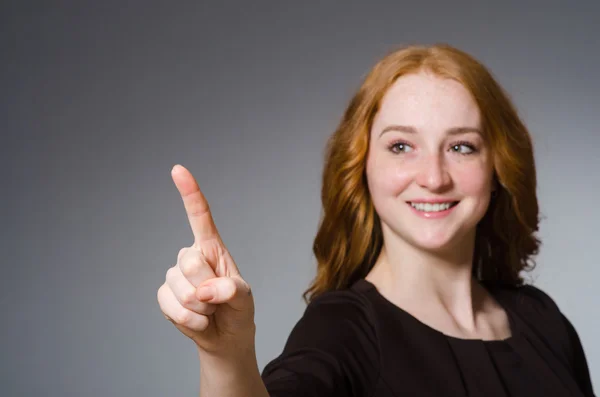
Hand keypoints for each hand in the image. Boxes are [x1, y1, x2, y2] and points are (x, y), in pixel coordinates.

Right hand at [157, 164, 254, 354]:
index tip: (178, 169)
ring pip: (182, 288)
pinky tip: (198, 320)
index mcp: (212, 248)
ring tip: (210, 310)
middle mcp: (191, 256)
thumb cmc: (238, 309)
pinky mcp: (164, 295)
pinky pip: (171, 306)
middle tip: (218, 300)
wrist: (225, 336)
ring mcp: (175, 275)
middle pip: (191, 262)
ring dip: (201, 307)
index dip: (189, 192)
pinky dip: (189, 319)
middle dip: (208, 288)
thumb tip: (208, 290)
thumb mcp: (245, 299)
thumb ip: (232, 291)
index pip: (200, 216)